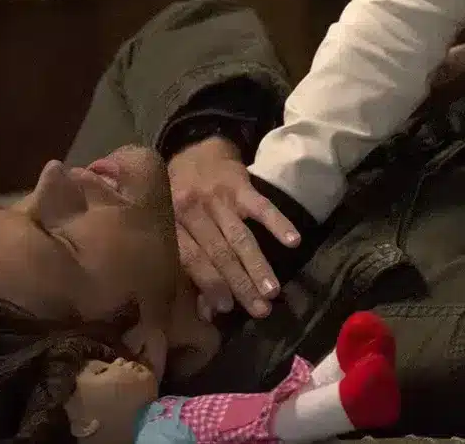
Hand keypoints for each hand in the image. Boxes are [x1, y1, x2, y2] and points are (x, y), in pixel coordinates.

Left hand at [166, 136, 298, 319]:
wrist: (194, 151)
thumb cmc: (180, 201)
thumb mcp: (175, 230)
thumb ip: (189, 271)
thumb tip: (208, 314)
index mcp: (171, 225)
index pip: (192, 259)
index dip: (210, 284)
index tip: (227, 309)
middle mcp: (192, 210)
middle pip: (219, 252)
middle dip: (240, 284)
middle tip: (260, 309)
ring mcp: (217, 196)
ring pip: (239, 236)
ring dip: (257, 264)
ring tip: (272, 290)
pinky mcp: (239, 184)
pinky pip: (261, 206)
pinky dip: (277, 223)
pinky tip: (293, 241)